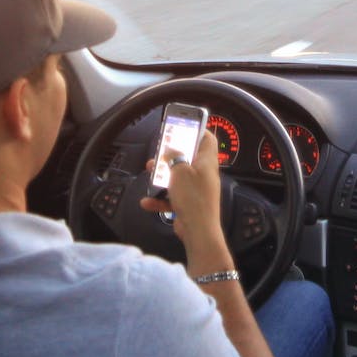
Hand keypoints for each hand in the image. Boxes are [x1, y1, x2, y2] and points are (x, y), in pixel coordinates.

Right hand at [141, 130, 227, 252]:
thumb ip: (174, 157)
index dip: (197, 130)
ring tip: (151, 174)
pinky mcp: (189, 204)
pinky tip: (149, 201)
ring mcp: (197, 190)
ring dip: (163, 176)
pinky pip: (172, 196)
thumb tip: (172, 149)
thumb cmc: (193, 199)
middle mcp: (204, 174)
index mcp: (207, 162)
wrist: (198, 231)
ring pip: (178, 177)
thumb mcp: (180, 171)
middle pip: (188, 158)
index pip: (207, 139)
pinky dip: (160, 198)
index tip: (184, 125)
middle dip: (172, 155)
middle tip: (160, 152)